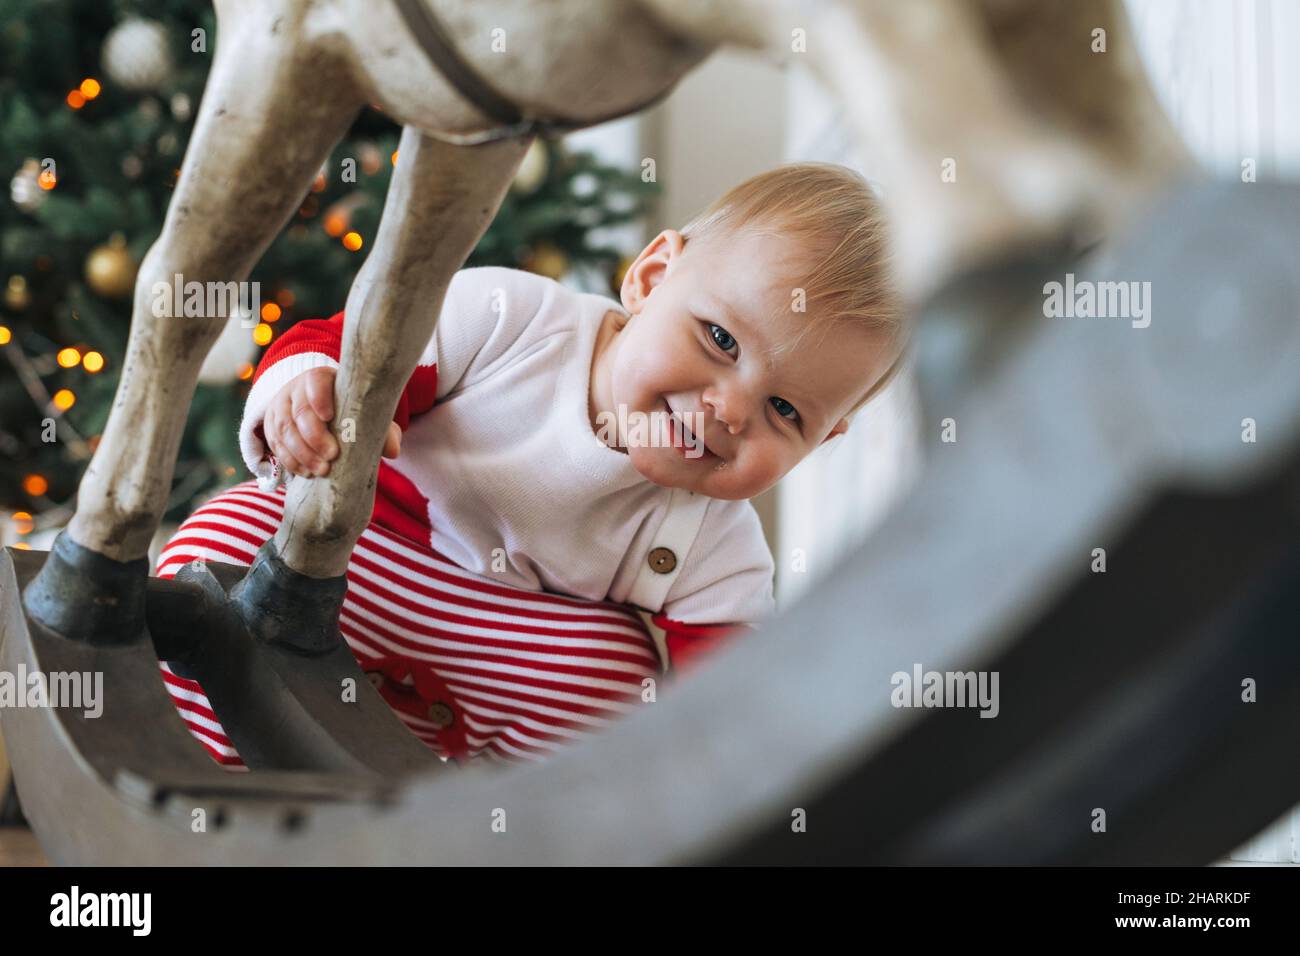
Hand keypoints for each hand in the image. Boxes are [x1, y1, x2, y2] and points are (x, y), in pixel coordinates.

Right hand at [263, 366, 400, 477]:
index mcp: (321, 378)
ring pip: (284, 430)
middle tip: (332, 455)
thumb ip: (382, 430)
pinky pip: (275, 444)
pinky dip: (290, 460)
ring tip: (321, 470)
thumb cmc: (348, 411)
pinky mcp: (271, 426)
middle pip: (299, 411)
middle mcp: (296, 390)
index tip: (329, 416)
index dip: (319, 398)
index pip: (315, 381)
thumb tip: (393, 451)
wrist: (319, 411)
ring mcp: (280, 408)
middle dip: (314, 436)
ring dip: (301, 453)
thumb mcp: (364, 414)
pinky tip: (305, 473)